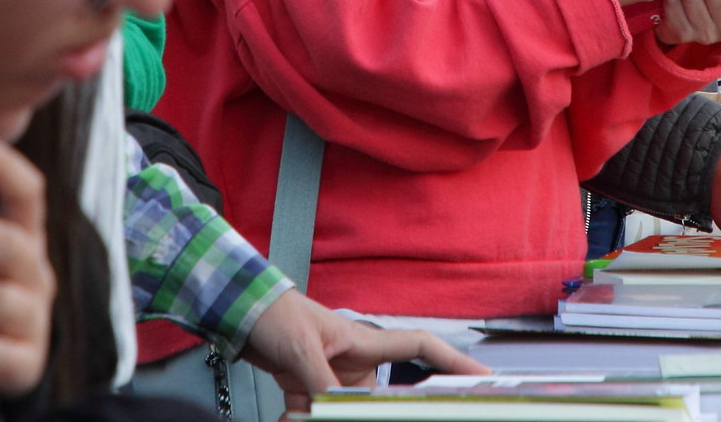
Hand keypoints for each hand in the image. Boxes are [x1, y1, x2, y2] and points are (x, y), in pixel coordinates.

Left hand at [242, 290, 485, 415]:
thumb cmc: (276, 314)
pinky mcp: (305, 385)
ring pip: (343, 407)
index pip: (419, 347)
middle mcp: (354, 360)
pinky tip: (287, 418)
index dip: (453, 360)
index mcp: (364, 341)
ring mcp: (331, 374)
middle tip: (357, 412)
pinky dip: (301, 418)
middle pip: (383, 393)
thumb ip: (323, 385)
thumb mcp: (304, 351)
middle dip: (374, 410)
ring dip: (324, 415)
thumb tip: (334, 410)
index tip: (481, 376)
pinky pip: (314, 412)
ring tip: (299, 413)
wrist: (238, 309)